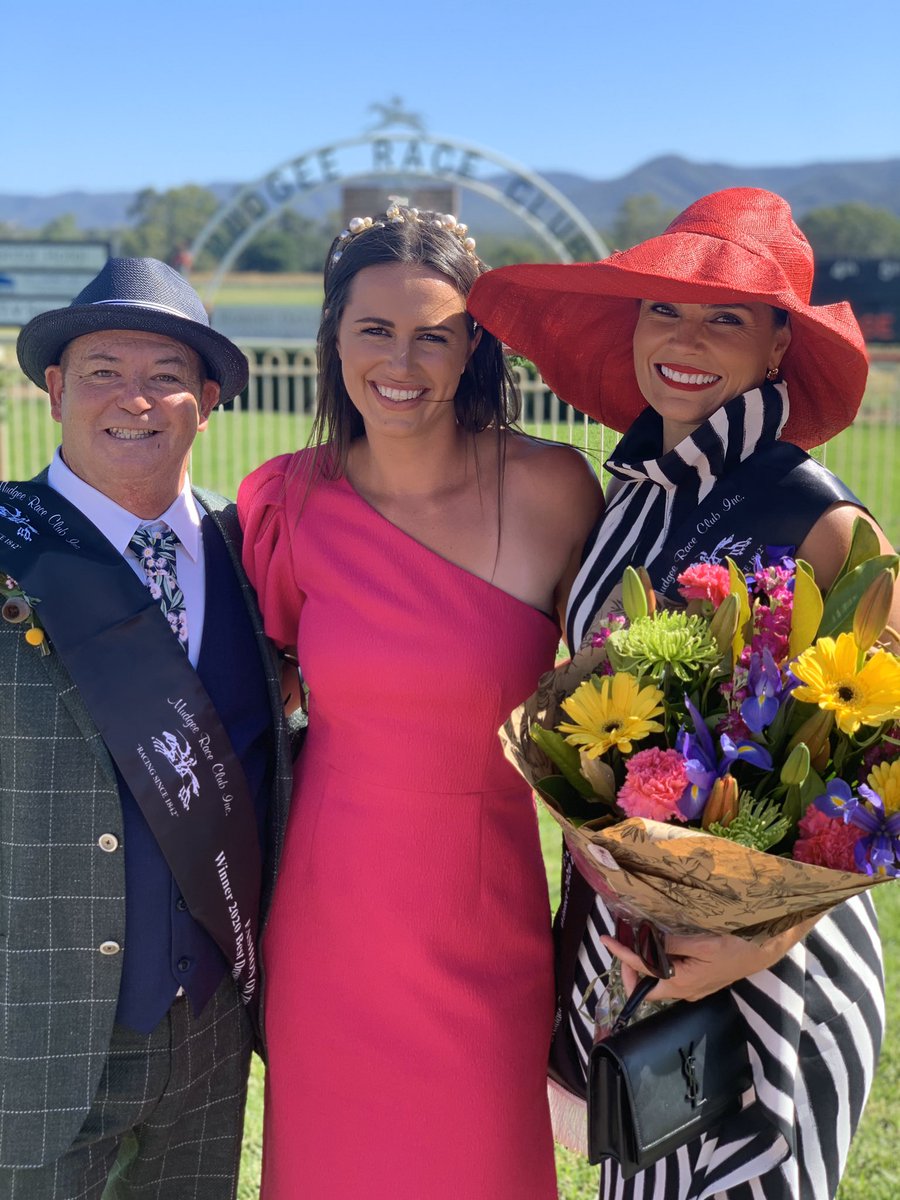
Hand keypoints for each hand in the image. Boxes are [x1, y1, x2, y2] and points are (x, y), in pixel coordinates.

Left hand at [601, 914, 819, 1001]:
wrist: (766, 948)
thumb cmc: (737, 946)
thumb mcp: (703, 942)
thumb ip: (673, 943)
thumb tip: (648, 939)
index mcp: (683, 983)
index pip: (643, 974)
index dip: (622, 956)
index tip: (607, 939)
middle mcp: (685, 990)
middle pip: (647, 985)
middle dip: (630, 965)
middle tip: (622, 941)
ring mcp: (693, 985)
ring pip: (659, 978)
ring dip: (644, 960)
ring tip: (635, 937)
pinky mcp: (699, 977)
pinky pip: (671, 971)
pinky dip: (659, 958)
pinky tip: (658, 941)